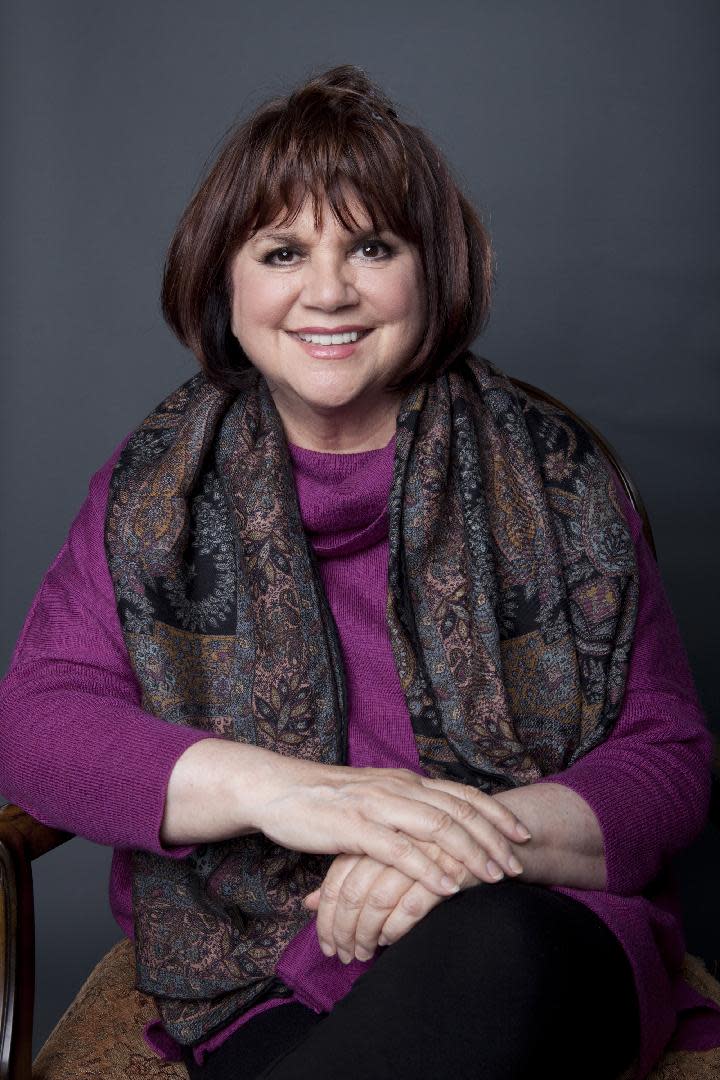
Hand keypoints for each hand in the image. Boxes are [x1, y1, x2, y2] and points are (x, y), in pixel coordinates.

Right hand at [252, 758, 530, 898]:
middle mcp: (397, 788)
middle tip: (517, 865)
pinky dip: (428, 868)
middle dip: (493, 838)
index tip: (521, 835)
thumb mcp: (373, 799)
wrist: (276, 789)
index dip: (494, 814)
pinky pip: (399, 850)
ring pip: (436, 826)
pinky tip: (447, 886)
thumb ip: (403, 810)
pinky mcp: (353, 828)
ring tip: (494, 877)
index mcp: (404, 781)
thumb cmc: (325, 800)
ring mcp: (377, 806)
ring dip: (470, 853)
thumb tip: (434, 830)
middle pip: (458, 810)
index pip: (461, 793)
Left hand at [304, 841, 486, 962]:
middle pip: (353, 892)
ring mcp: (416, 852)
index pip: (337, 879)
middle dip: (343, 930)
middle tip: (343, 956)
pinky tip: (391, 941)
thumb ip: (346, 874)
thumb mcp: (379, 855)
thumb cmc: (423, 845)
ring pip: (376, 900)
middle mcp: (390, 840)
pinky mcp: (444, 868)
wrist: (486, 828)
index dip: (327, 916)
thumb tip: (307, 903)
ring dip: (367, 934)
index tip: (327, 944)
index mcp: (372, 831)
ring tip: (364, 954)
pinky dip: (396, 928)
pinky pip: (410, 905)